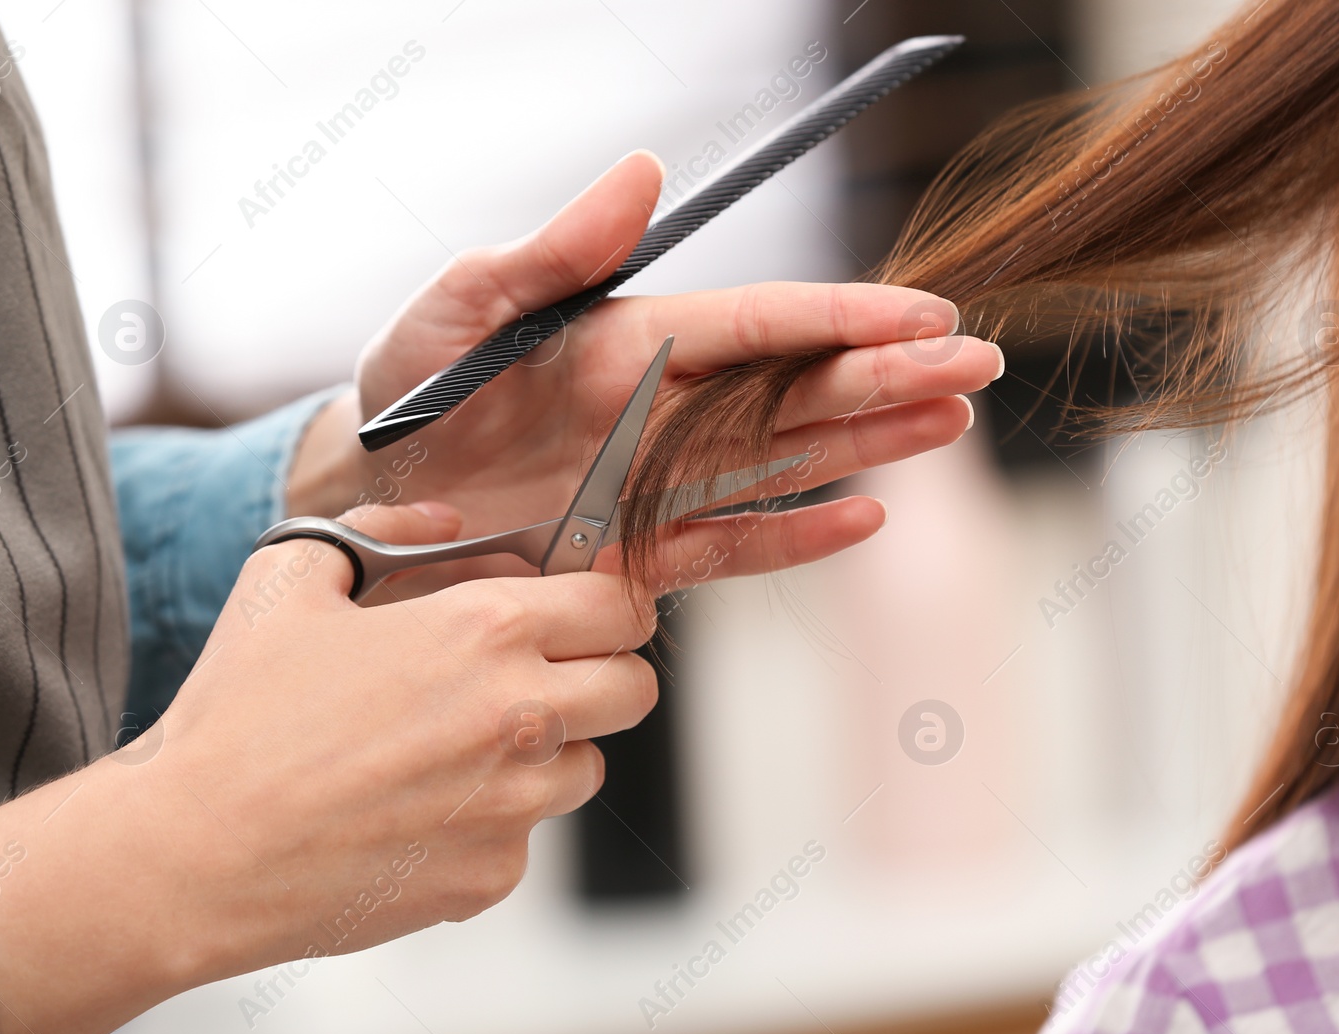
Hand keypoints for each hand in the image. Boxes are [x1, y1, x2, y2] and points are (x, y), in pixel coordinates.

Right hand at [0, 503, 655, 1033]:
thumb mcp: (291, 578)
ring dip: (547, 754)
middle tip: (548, 677)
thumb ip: (382, 526)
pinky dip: (490, 826)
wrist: (190, 854)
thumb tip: (445, 520)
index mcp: (486, 631)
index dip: (610, 606)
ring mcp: (512, 805)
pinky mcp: (491, 876)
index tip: (588, 616)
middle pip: (634, 691)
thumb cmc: (235, 716)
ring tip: (460, 749)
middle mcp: (519, 716)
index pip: (619, 607)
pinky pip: (525, 840)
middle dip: (604, 677)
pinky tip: (416, 813)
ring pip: (587, 769)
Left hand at [289, 150, 1002, 594]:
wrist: (364, 499)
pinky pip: (731, 545)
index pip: (762, 322)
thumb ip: (555, 252)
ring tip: (950, 422)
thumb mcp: (466, 305)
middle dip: (889, 375)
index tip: (925, 312)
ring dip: (870, 443)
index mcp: (636, 338)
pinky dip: (796, 536)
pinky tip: (865, 518)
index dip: (844, 317)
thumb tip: (645, 173)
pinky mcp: (640, 555)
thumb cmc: (410, 388)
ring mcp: (659, 485)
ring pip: (787, 460)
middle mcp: (665, 410)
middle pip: (799, 388)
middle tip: (974, 366)